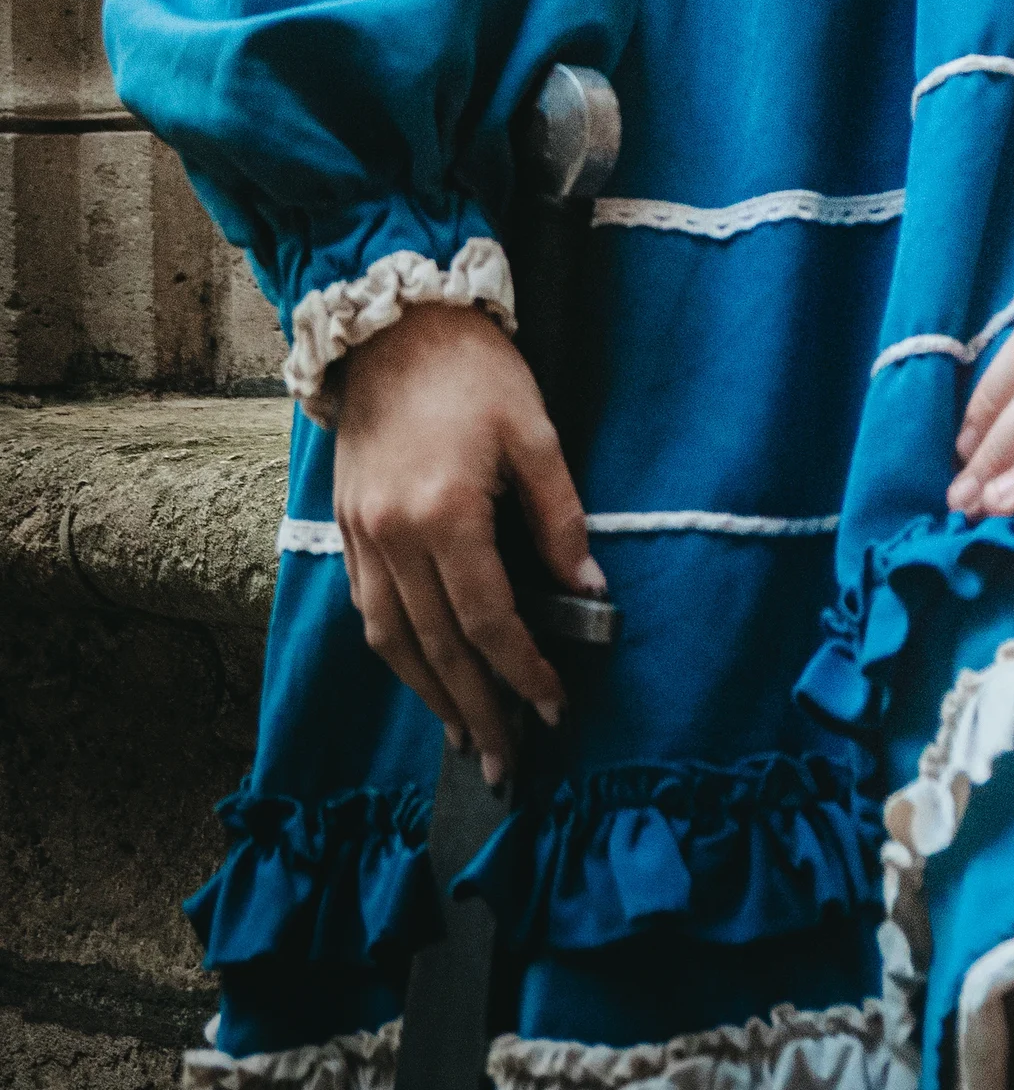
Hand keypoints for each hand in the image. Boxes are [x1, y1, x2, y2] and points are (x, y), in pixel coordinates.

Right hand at [332, 304, 602, 782]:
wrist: (392, 324)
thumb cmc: (474, 371)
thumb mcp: (534, 432)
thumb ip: (560, 517)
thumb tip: (590, 588)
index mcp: (445, 514)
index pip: (490, 621)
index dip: (524, 673)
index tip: (555, 711)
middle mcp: (394, 538)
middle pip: (439, 649)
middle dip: (477, 712)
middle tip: (507, 766)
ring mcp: (363, 537)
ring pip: (395, 643)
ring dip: (432, 697)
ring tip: (467, 737)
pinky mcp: (347, 529)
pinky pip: (371, 612)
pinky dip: (400, 655)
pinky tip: (425, 676)